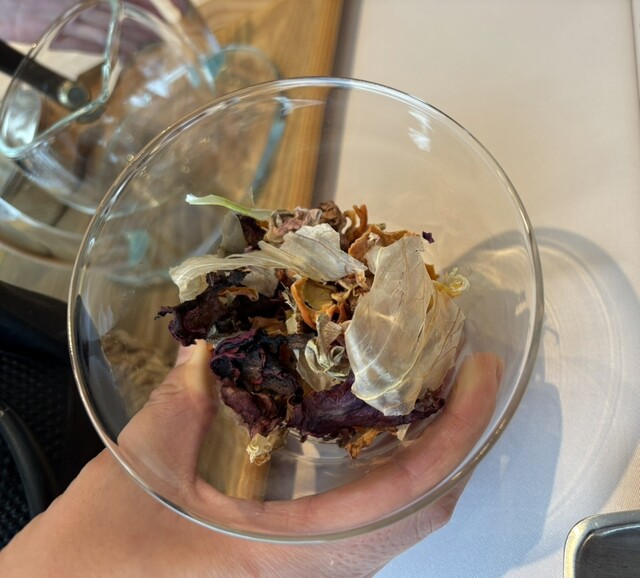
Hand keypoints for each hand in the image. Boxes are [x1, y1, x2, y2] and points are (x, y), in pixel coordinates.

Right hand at [0, 343, 501, 576]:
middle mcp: (317, 576)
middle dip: (455, 437)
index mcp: (292, 559)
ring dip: (424, 453)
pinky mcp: (290, 572)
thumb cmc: (90, 571)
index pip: (410, 496)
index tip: (481, 376)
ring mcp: (308, 577)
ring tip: (424, 390)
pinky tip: (367, 433)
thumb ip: (178, 407)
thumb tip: (205, 355)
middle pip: (423, 511)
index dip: (458, 432)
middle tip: (460, 372)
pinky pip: (363, 523)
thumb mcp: (135, 477)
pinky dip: (384, 472)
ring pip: (399, 520)